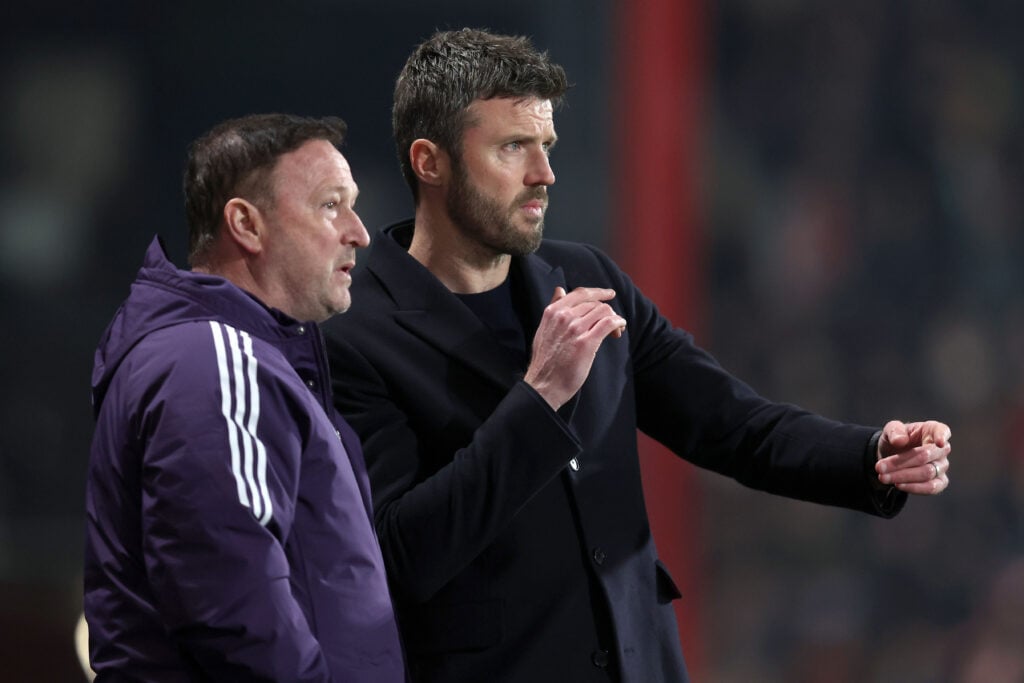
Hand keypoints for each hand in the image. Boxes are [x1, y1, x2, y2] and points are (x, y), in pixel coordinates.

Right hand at [523, 286, 626, 409]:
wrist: (544, 385)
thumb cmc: (545, 361)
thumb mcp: (543, 329)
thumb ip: (553, 309)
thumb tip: (560, 290)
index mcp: (553, 311)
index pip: (580, 293)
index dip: (598, 292)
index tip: (609, 294)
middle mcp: (563, 316)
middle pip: (595, 303)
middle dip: (607, 312)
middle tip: (612, 325)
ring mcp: (575, 328)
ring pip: (604, 311)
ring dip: (614, 318)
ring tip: (615, 332)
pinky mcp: (586, 343)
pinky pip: (608, 323)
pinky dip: (618, 323)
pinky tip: (619, 330)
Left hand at [875, 420, 951, 494]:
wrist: (892, 455)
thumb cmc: (896, 439)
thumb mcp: (890, 430)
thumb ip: (894, 431)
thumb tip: (900, 440)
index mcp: (931, 430)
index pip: (942, 431)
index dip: (941, 436)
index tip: (939, 442)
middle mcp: (941, 449)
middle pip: (925, 456)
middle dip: (900, 462)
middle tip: (879, 467)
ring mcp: (942, 466)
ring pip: (927, 473)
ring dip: (903, 476)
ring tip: (883, 477)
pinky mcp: (939, 482)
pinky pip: (931, 487)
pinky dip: (914, 487)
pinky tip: (897, 485)